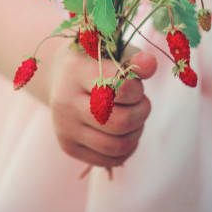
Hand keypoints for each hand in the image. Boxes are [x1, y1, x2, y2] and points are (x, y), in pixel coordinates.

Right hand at [48, 42, 156, 169]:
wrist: (60, 77)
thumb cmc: (94, 61)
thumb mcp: (110, 52)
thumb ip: (132, 59)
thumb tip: (151, 63)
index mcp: (75, 69)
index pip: (118, 86)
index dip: (137, 87)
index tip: (136, 82)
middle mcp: (65, 100)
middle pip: (120, 121)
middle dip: (141, 112)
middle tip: (141, 102)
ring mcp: (65, 126)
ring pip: (117, 145)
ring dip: (137, 132)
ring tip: (135, 116)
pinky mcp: (69, 146)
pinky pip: (110, 159)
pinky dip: (127, 148)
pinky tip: (125, 132)